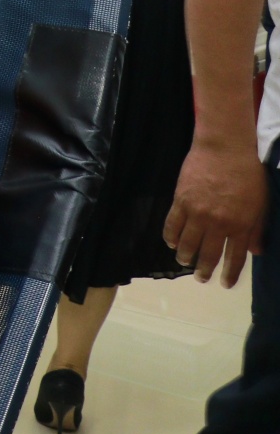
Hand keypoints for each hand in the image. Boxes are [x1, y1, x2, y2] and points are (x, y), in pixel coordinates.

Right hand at [165, 137, 268, 286]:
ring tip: (184, 262)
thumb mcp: (261, 204)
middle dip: (204, 270)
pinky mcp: (181, 201)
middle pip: (208, 254)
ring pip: (188, 243)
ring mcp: (197, 213)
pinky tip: (172, 243)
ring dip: (185, 257)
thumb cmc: (248, 174)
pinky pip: (172, 225)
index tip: (225, 284)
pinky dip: (171, 237)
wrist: (225, 149)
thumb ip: (257, 229)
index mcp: (241, 225)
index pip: (235, 257)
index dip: (230, 274)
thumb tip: (256, 251)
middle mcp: (218, 223)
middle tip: (200, 278)